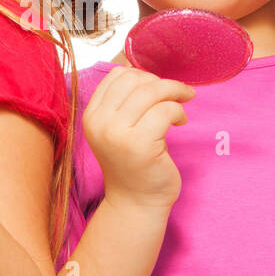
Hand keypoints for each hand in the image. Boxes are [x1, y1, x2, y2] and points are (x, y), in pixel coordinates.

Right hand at [82, 65, 195, 210]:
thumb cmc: (133, 163)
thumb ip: (125, 102)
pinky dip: (178, 111)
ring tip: (183, 105)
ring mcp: (117, 134)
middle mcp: (99, 122)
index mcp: (92, 115)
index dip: (144, 76)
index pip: (117, 76)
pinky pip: (165, 110)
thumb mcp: (119, 129)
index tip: (159, 89)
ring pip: (151, 91)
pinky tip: (181, 122)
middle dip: (162, 83)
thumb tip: (146, 72)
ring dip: (175, 93)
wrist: (135, 202)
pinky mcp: (139, 144)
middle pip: (135, 80)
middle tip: (178, 95)